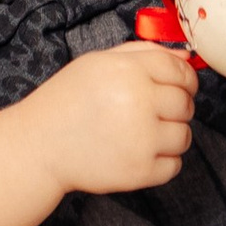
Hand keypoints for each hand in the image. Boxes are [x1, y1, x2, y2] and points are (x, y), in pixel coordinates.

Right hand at [30, 40, 198, 197]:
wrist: (38, 145)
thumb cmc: (67, 100)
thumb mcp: (99, 62)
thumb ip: (143, 53)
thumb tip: (186, 57)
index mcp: (128, 71)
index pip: (180, 72)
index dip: (185, 79)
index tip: (180, 86)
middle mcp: (139, 102)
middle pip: (186, 104)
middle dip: (176, 107)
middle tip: (153, 112)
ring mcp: (141, 140)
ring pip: (184, 136)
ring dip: (171, 135)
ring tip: (143, 133)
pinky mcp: (140, 171)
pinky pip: (174, 166)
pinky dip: (162, 161)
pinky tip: (138, 152)